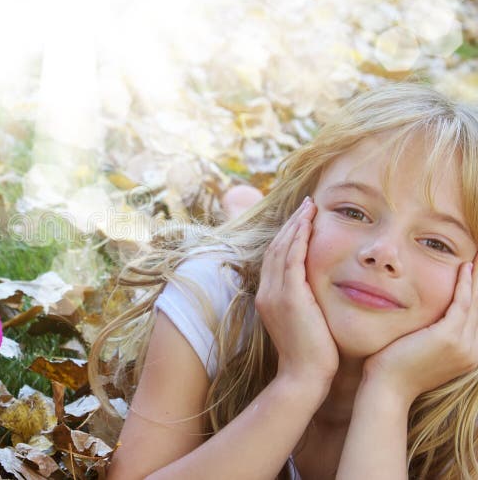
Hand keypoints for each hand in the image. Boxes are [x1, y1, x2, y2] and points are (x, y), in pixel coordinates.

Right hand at [255, 197, 337, 387]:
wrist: (304, 376)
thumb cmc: (311, 355)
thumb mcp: (303, 323)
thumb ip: (303, 302)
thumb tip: (316, 292)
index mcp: (267, 297)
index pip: (275, 257)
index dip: (287, 236)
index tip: (302, 219)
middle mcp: (266, 291)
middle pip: (275, 247)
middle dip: (291, 224)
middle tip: (306, 205)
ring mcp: (274, 293)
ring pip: (282, 248)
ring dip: (296, 225)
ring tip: (309, 207)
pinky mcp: (289, 296)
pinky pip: (292, 258)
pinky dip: (299, 238)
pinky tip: (309, 223)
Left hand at [362, 261, 477, 405]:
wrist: (387, 388)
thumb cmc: (395, 369)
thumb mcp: (422, 351)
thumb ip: (432, 336)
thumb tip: (427, 321)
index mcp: (469, 355)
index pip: (477, 318)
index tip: (476, 274)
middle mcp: (473, 351)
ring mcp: (463, 345)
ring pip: (475, 304)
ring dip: (477, 280)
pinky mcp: (449, 336)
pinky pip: (461, 303)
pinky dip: (464, 284)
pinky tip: (464, 268)